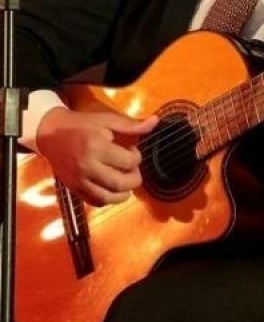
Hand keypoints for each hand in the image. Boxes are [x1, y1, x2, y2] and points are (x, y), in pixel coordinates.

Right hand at [36, 107, 158, 206]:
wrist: (51, 133)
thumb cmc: (82, 125)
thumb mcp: (107, 120)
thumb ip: (132, 125)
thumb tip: (155, 122)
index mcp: (96, 147)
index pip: (128, 162)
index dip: (137, 157)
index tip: (133, 151)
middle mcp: (87, 167)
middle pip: (120, 184)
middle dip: (134, 178)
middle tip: (132, 168)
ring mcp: (79, 181)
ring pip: (109, 197)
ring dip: (124, 192)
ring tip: (125, 180)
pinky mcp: (73, 189)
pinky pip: (96, 202)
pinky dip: (109, 198)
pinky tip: (112, 188)